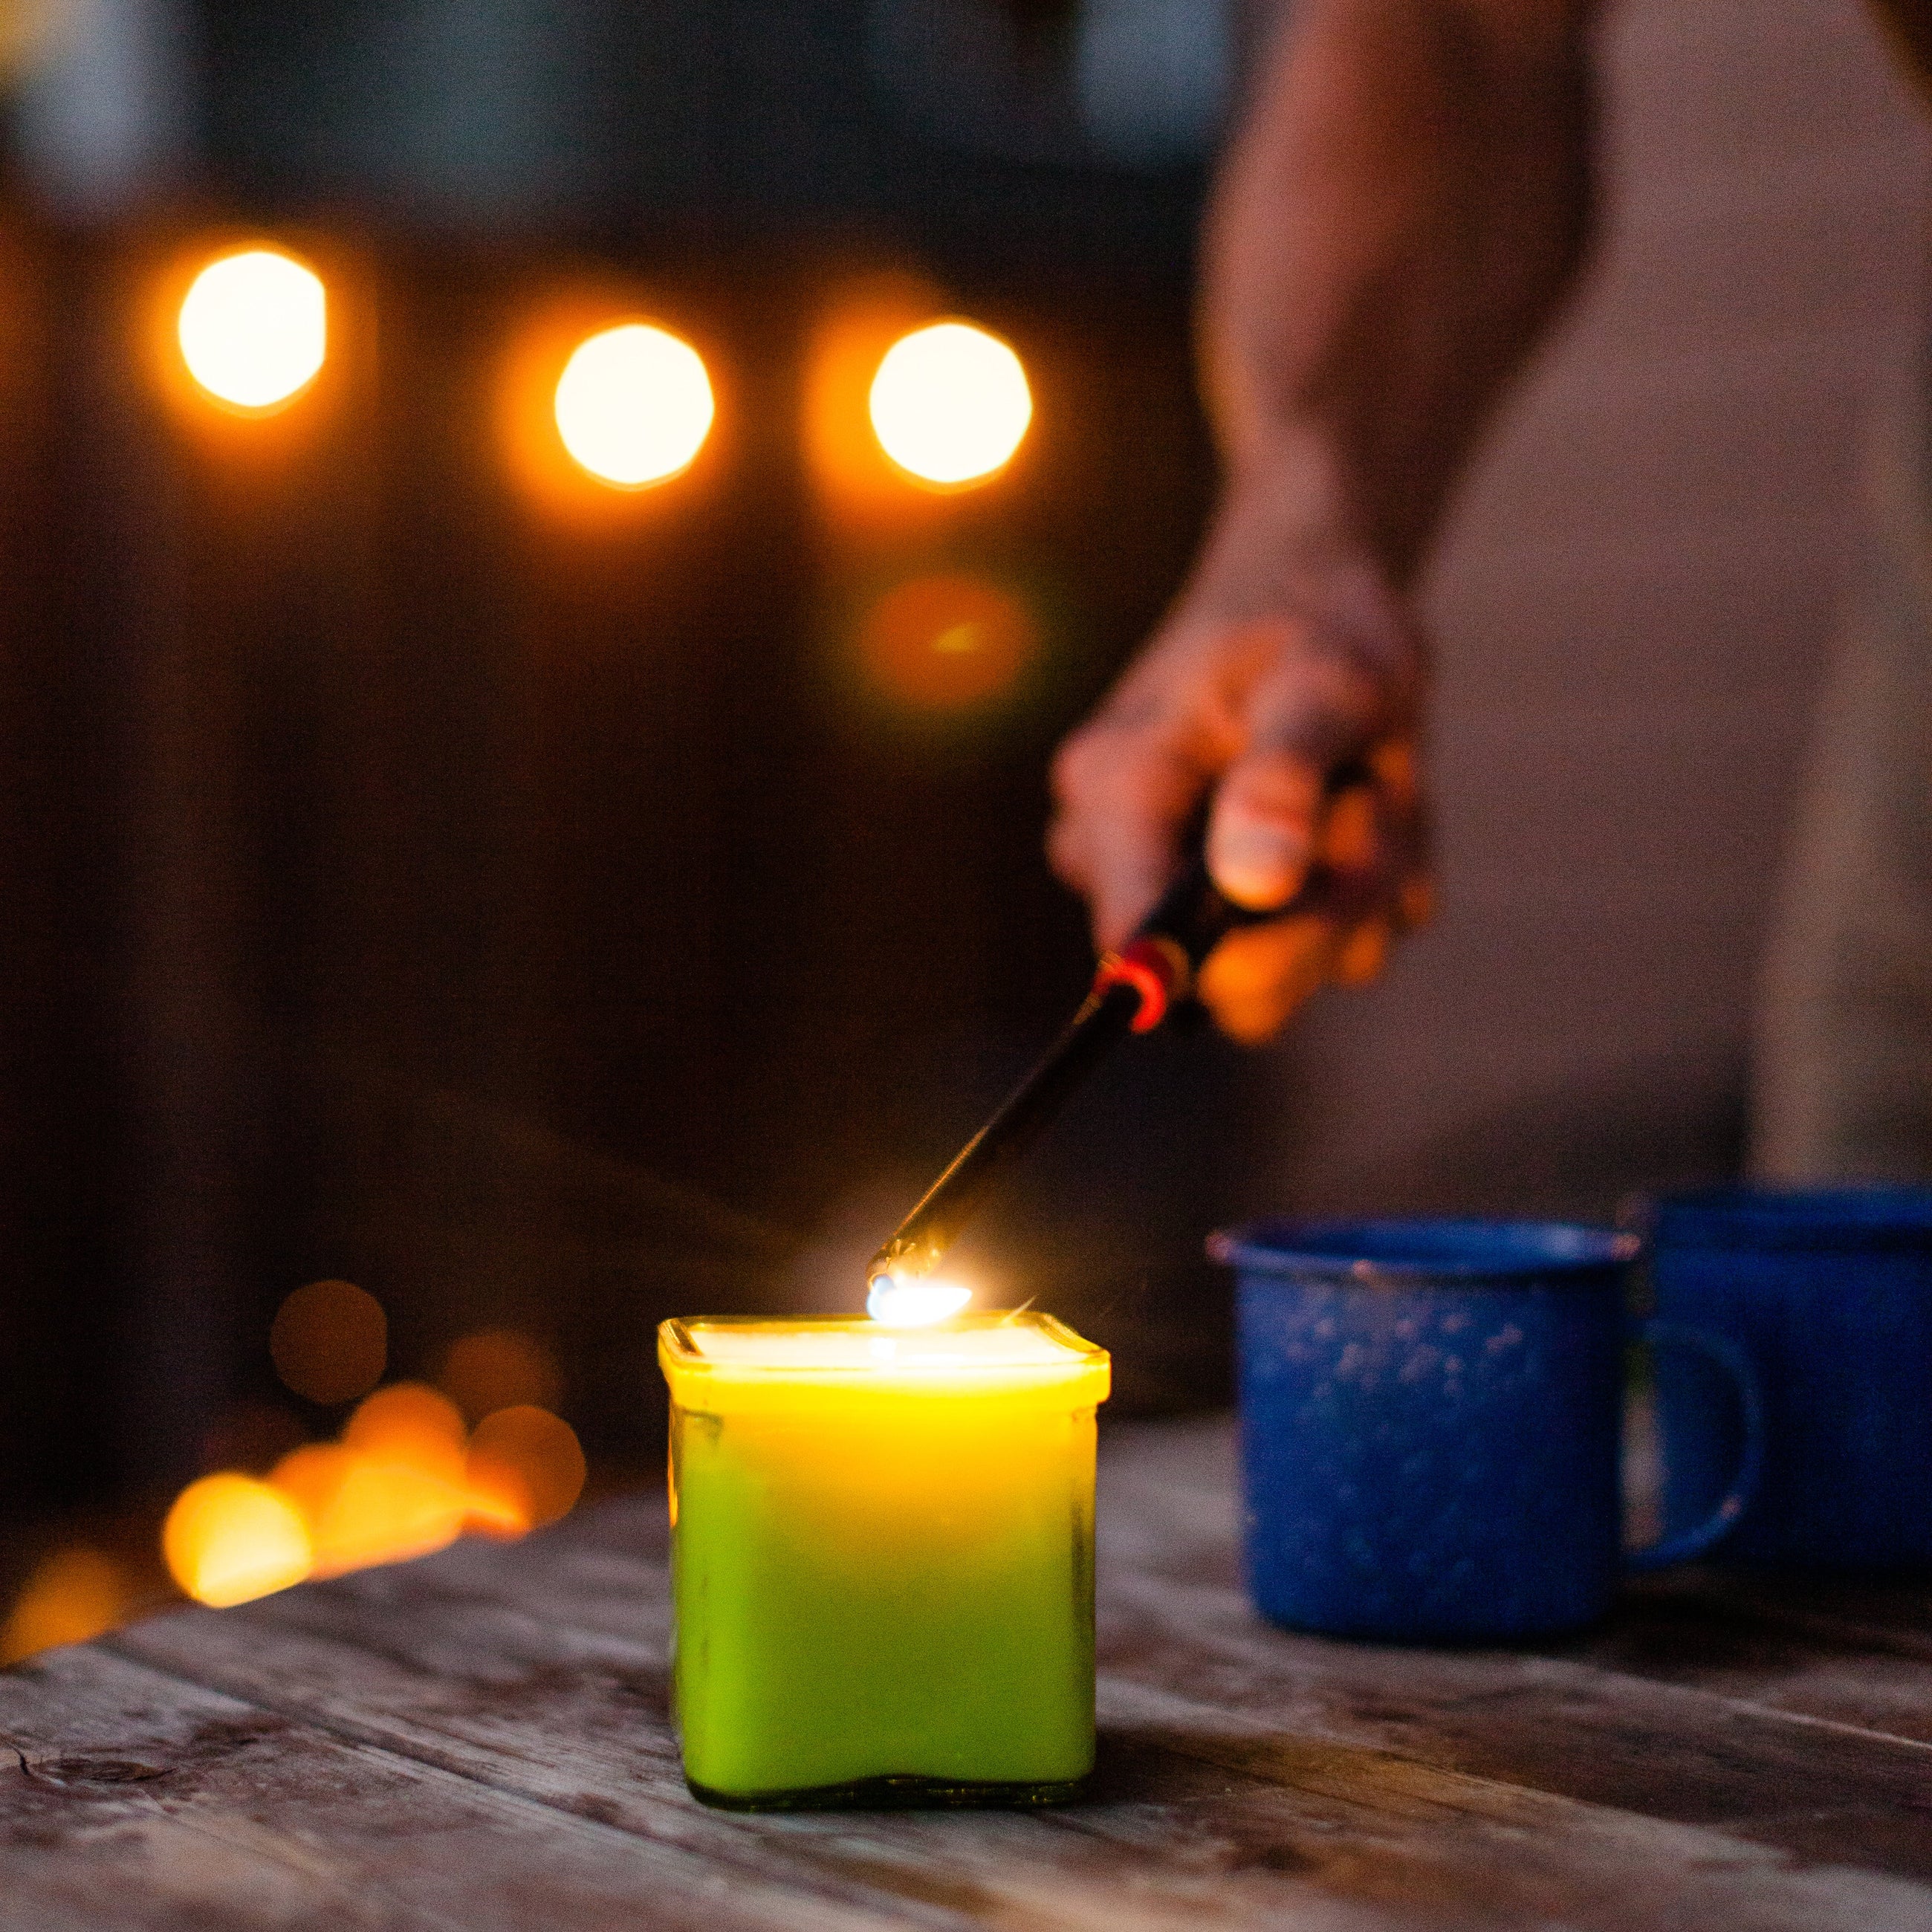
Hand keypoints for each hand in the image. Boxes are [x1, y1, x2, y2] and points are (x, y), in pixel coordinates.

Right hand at [1048, 539, 1430, 1042]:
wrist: (1322, 604)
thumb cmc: (1308, 626)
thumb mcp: (1316, 683)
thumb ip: (1279, 778)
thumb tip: (1253, 885)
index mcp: (1112, 796)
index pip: (1129, 936)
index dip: (1204, 965)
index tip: (1290, 911)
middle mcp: (1130, 860)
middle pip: (1229, 984)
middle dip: (1329, 910)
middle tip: (1372, 800)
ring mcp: (1189, 897)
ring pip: (1305, 969)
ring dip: (1369, 887)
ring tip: (1375, 783)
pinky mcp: (1252, 915)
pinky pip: (1341, 951)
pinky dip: (1380, 887)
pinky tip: (1374, 805)